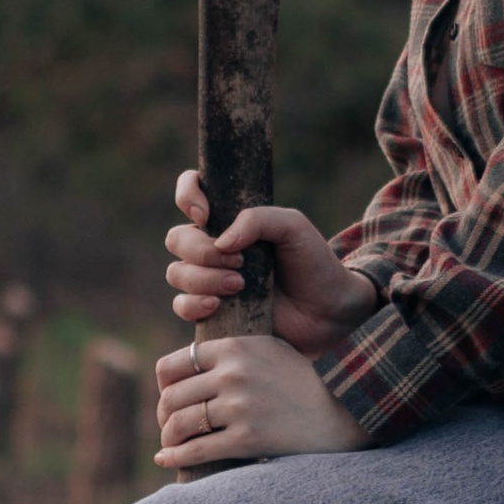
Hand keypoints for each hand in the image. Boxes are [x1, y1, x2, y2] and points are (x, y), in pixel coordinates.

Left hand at [155, 330, 366, 473]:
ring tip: (171, 444)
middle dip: (164, 415)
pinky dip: (174, 456)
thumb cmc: (302, 381)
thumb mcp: (267, 349)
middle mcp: (232, 374)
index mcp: (234, 348)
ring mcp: (240, 407)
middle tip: (169, 427)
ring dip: (169, 438)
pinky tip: (166, 459)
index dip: (163, 385)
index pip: (173, 365)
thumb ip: (229, 353)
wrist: (342, 409)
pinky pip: (196, 450)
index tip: (169, 398)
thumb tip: (187, 366)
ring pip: (180, 423)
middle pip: (172, 397)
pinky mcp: (248, 438)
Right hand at [167, 173, 377, 354]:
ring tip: (239, 286)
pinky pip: (182, 306)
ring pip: (177, 273)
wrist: (327, 308)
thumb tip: (221, 241)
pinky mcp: (211, 312)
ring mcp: (209, 279)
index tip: (205, 215)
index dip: (188, 196)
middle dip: (201, 250)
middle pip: (177, 239)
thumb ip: (258, 220)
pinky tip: (218, 306)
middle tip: (239, 262)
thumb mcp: (293, 226)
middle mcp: (213, 246)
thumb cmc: (312, 261)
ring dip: (203, 279)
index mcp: (229, 219)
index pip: (191, 191)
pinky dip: (194, 305)